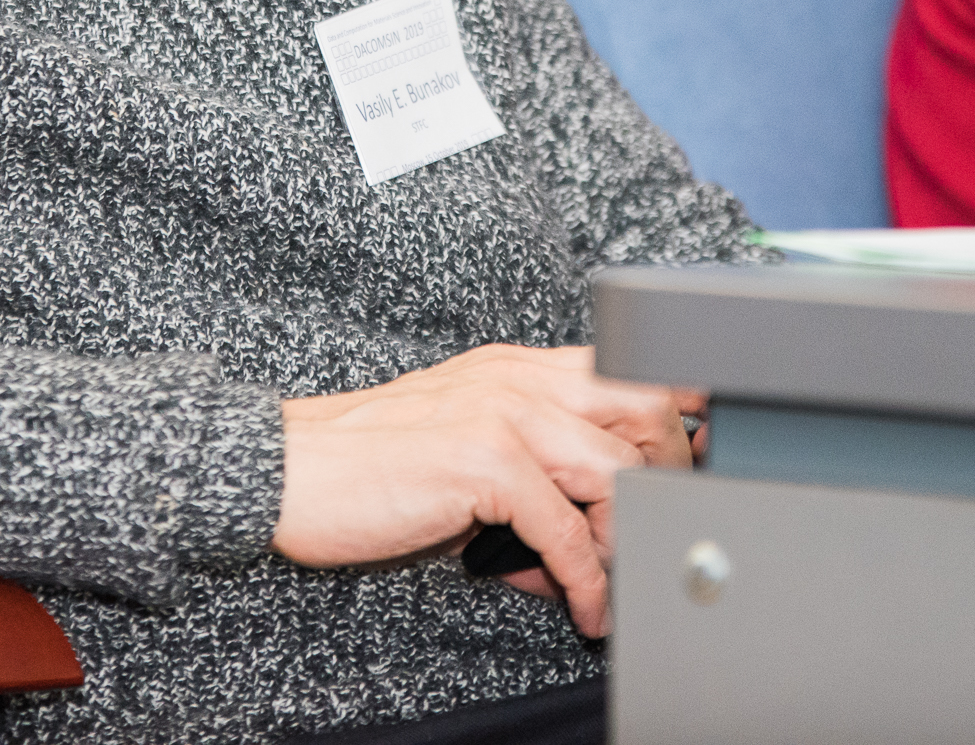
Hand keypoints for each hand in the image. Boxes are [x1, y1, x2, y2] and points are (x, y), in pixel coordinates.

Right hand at [271, 344, 703, 637]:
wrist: (281, 470)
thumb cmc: (363, 468)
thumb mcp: (460, 460)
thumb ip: (527, 488)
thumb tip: (580, 555)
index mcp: (515, 367)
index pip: (628, 370)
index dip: (677, 419)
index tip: (693, 473)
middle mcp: (518, 377)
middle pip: (646, 407)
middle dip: (672, 477)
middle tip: (663, 537)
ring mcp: (503, 412)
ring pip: (619, 470)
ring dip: (633, 540)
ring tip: (621, 585)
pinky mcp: (484, 460)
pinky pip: (568, 529)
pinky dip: (587, 581)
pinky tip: (583, 608)